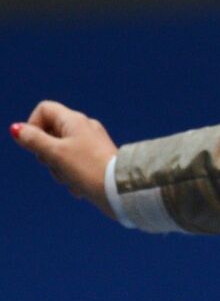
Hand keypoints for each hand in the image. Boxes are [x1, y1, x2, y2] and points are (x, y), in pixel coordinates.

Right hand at [12, 101, 118, 219]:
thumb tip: (17, 129)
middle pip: (50, 134)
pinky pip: (73, 165)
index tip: (35, 144)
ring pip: (59, 153)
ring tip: (72, 178)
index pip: (44, 109)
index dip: (33, 125)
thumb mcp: (55, 154)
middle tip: (56, 164)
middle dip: (46, 154)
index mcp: (74, 120)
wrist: (121, 190)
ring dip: (59, 170)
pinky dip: (72, 176)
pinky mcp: (96, 160)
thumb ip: (34, 140)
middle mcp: (84, 128)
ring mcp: (91, 144)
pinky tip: (81, 187)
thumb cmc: (88, 169)